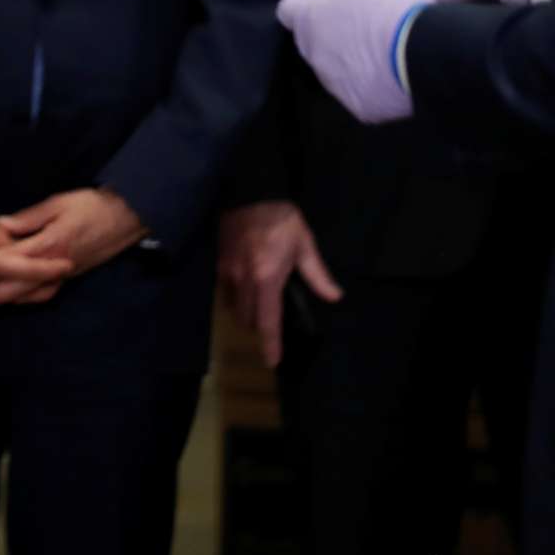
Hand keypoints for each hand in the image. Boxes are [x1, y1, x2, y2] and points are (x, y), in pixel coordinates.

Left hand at [0, 188, 147, 285]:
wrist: (127, 217)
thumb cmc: (92, 205)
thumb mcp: (59, 203)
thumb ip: (29, 217)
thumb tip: (1, 225)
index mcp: (51, 244)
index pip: (15, 260)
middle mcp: (58, 264)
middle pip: (22, 284)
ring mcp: (67, 271)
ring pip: (35, 292)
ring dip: (12, 297)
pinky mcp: (74, 273)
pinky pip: (49, 290)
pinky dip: (31, 295)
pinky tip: (19, 296)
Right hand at [0, 205, 70, 307]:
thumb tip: (16, 248)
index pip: (25, 270)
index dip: (49, 268)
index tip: (68, 264)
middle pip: (18, 289)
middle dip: (43, 285)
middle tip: (64, 277)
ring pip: (4, 293)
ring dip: (25, 288)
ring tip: (46, 280)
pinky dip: (6, 286)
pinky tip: (13, 279)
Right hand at [216, 201, 342, 367]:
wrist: (250, 193)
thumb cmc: (281, 220)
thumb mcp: (305, 245)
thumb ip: (318, 275)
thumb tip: (335, 297)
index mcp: (267, 279)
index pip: (267, 320)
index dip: (270, 343)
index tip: (272, 361)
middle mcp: (244, 281)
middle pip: (247, 319)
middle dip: (258, 329)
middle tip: (271, 329)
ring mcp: (228, 272)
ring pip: (233, 308)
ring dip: (245, 315)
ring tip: (258, 310)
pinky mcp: (219, 263)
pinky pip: (225, 292)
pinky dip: (235, 299)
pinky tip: (245, 291)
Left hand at [277, 0, 428, 123]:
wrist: (424, 56)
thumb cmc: (390, 8)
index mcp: (310, 21)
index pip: (288, 11)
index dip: (299, 6)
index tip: (315, 4)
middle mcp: (314, 55)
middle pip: (309, 42)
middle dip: (325, 34)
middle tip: (355, 23)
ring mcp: (334, 84)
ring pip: (331, 69)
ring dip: (345, 60)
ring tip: (376, 49)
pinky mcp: (357, 107)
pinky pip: (356, 93)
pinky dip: (366, 85)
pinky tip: (388, 74)